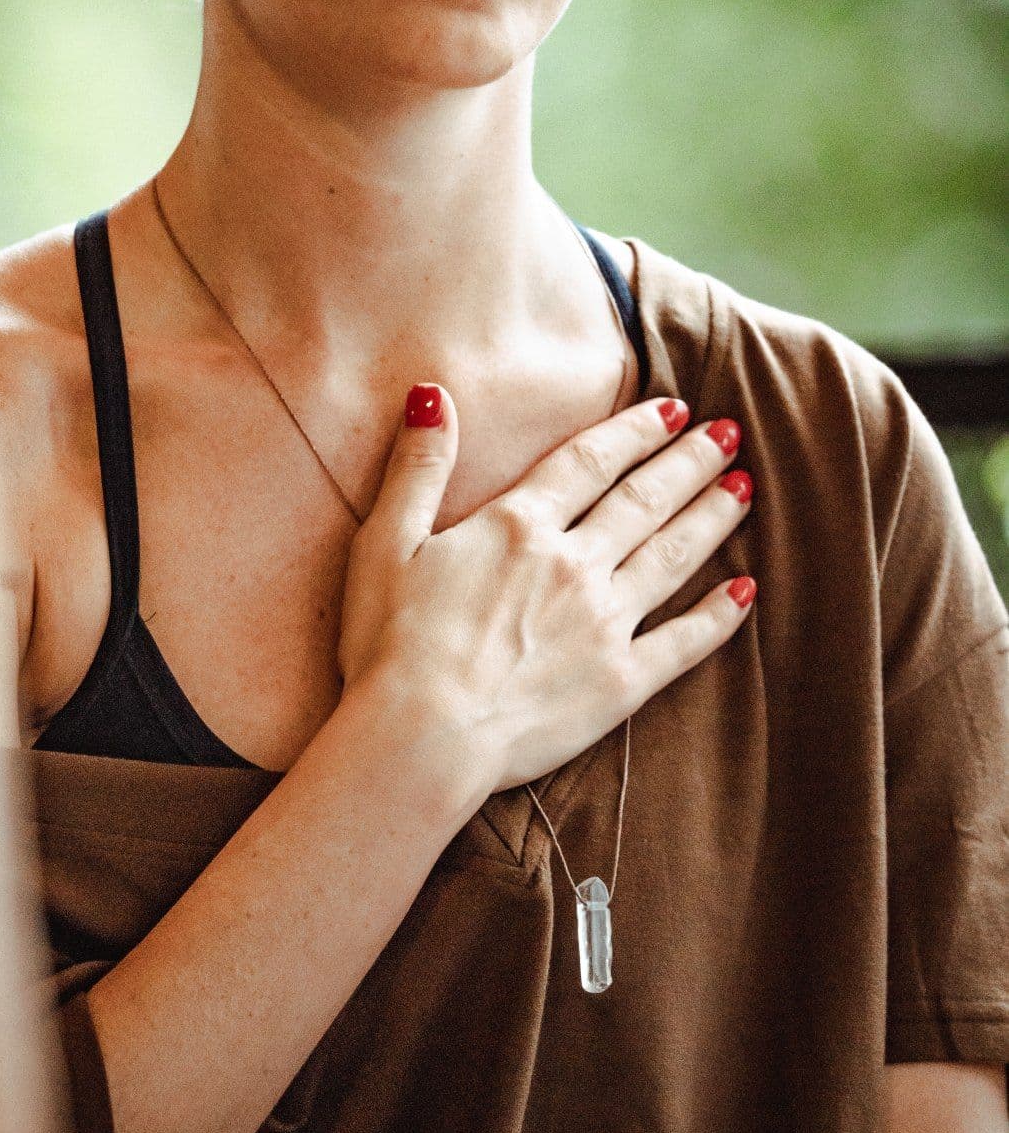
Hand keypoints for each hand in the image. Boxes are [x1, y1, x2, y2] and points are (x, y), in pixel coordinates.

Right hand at [337, 386, 753, 800]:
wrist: (420, 738)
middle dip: (690, 461)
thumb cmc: (391, 643)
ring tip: (744, 486)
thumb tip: (431, 394)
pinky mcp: (621, 682)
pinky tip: (746, 590)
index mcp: (519, 525)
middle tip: (728, 432)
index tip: (673, 407)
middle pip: (645, 499)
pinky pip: (684, 642)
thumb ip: (419, 466)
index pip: (591, 461)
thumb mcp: (386, 540)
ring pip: (673, 556)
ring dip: (712, 516)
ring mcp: (604, 622)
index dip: (635, 429)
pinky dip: (719, 615)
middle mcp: (573, 563)